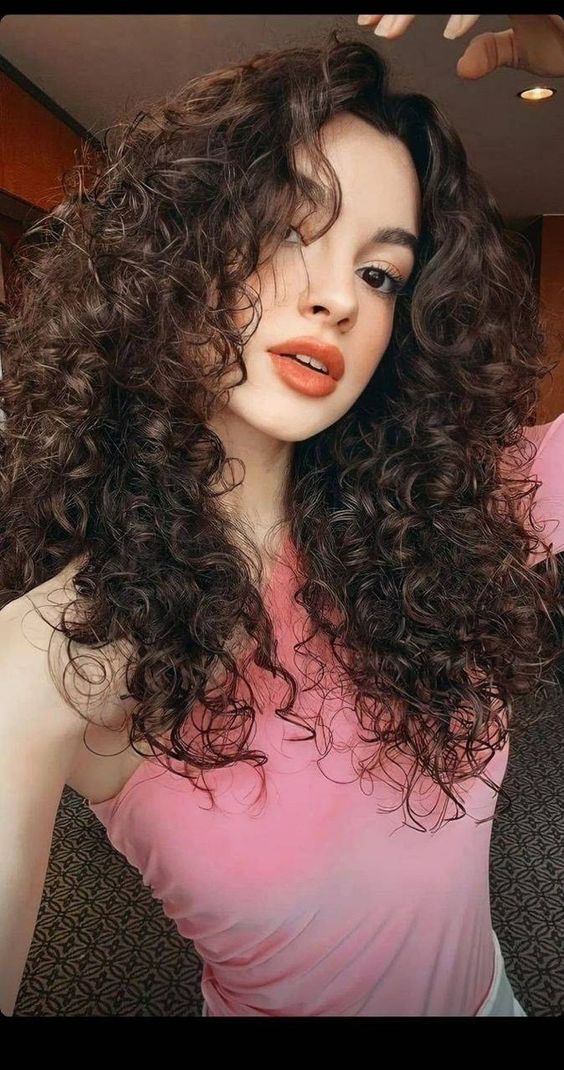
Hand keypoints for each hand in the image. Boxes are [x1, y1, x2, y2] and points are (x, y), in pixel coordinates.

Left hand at [356, 14, 563, 79]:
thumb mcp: (529, 48)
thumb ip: (496, 49)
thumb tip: (465, 64)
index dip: (404, 5)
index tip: (372, 22)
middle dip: (398, 1)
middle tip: (370, 22)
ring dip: (413, 6)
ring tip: (389, 29)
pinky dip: (468, 12)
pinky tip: (451, 35)